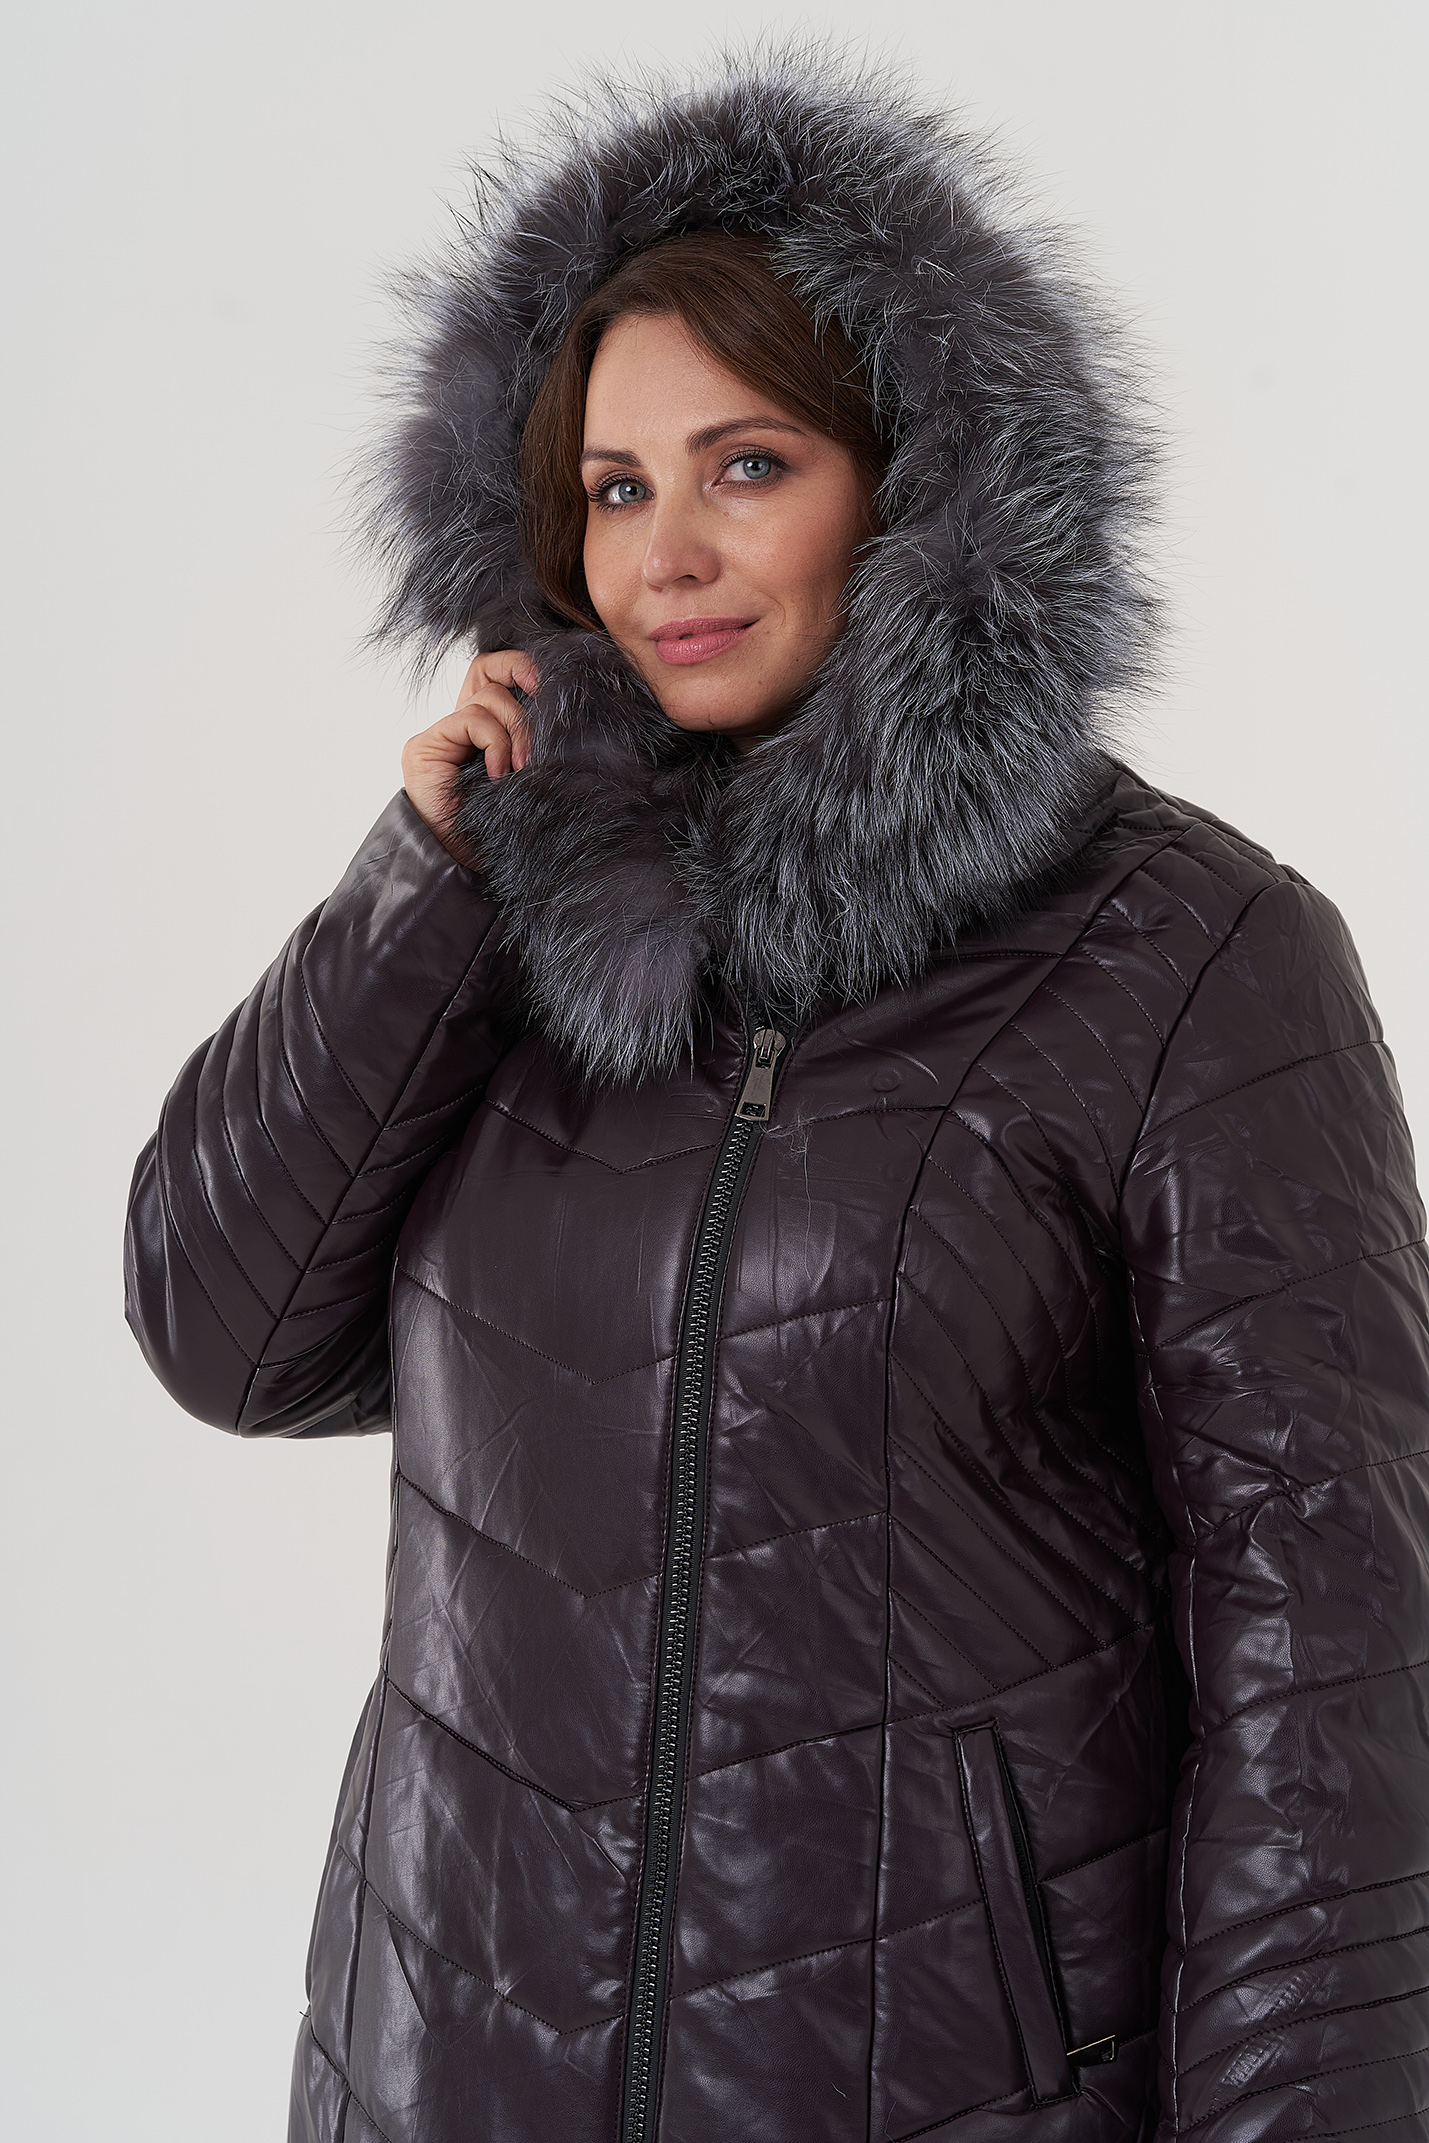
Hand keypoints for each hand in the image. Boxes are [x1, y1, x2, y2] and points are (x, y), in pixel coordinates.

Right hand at [401, 649, 536, 852]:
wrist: (466, 866)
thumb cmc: (503, 829)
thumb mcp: (530, 775)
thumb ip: (534, 741)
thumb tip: (566, 706)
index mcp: (484, 731)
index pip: (496, 673)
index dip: (522, 668)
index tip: (551, 686)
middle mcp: (458, 728)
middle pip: (489, 674)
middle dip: (524, 693)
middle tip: (543, 728)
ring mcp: (440, 735)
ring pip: (487, 697)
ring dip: (515, 731)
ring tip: (521, 768)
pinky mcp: (425, 746)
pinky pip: (471, 719)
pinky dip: (495, 744)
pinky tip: (499, 775)